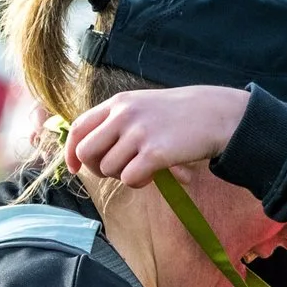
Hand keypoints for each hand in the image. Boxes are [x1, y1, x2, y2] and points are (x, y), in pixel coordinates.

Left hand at [68, 86, 252, 188]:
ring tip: (144, 170)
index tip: (75, 167)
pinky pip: (129, 179)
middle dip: (97, 169)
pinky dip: (138, 183)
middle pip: (87, 152)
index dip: (72, 151)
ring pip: (108, 169)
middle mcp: (123, 115)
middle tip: (117, 171)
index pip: (79, 128)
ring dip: (123, 177)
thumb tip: (89, 153)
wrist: (215, 114)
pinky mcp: (155, 152)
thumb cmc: (178, 116)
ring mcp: (139, 133)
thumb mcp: (142, 107)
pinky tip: (153, 176)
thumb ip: (116, 123)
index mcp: (118, 103)